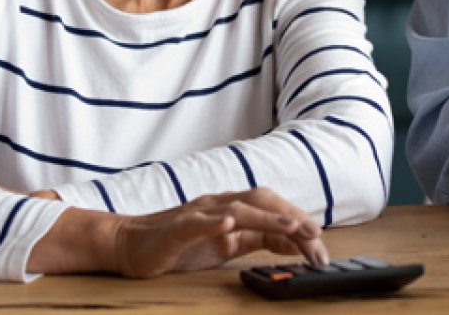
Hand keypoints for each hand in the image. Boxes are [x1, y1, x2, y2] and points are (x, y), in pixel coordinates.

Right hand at [30, 187, 328, 276]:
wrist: (129, 245)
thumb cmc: (178, 246)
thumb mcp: (223, 246)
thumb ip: (254, 240)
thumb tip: (291, 245)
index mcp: (232, 210)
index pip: (271, 210)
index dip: (297, 224)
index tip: (319, 244)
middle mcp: (219, 205)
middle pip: (262, 202)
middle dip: (291, 218)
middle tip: (316, 237)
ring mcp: (198, 214)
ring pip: (237, 208)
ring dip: (266, 216)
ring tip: (290, 226)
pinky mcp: (177, 228)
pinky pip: (198, 222)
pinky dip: (215, 222)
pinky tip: (229, 225)